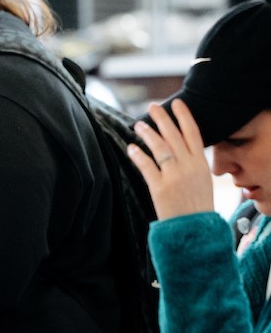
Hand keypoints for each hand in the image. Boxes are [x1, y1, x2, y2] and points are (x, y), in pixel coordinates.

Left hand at [130, 99, 215, 220]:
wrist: (195, 229)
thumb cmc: (196, 206)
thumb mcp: (202, 181)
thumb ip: (192, 164)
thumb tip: (178, 149)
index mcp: (201, 164)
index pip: (193, 134)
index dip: (184, 117)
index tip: (177, 103)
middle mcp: (189, 167)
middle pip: (174, 136)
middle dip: (163, 119)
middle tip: (153, 106)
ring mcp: (175, 176)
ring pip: (160, 148)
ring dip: (148, 134)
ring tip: (138, 124)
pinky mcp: (160, 188)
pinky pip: (147, 167)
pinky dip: (138, 156)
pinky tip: (131, 148)